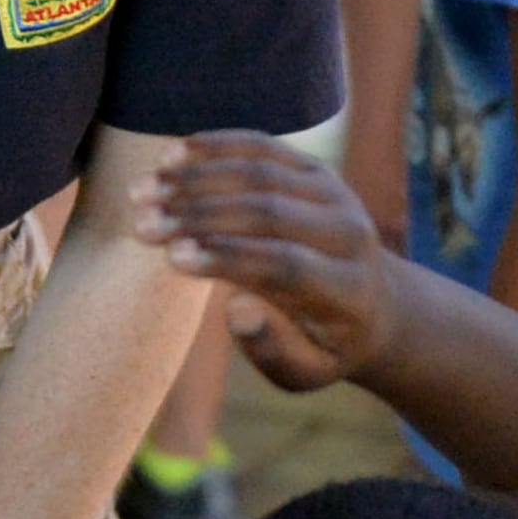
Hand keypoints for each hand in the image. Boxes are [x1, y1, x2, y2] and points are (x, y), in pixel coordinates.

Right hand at [133, 130, 395, 391]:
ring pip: (259, 171)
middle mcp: (348, 232)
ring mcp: (335, 193)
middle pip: (268, 211)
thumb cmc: (325, 345)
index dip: (227, 257)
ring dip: (194, 178)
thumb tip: (237, 311)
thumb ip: (274, 351)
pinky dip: (214, 147)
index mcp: (348, 288)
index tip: (171, 258)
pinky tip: (170, 156)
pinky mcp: (316, 169)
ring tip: (141, 192)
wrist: (376, 304)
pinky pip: (262, 147)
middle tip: (140, 226)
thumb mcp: (306, 372)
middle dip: (198, 216)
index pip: (285, 264)